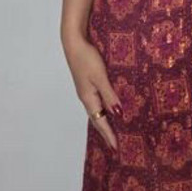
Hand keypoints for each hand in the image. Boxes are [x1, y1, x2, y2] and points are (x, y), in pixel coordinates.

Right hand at [62, 35, 121, 150]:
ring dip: (105, 121)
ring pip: (97, 110)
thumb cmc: (87, 58)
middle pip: (97, 119)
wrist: (73, 42)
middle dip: (106, 132)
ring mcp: (86, 90)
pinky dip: (104, 108)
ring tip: (113, 131)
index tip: (116, 148)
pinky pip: (97, 101)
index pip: (100, 122)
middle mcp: (86, 97)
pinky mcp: (88, 82)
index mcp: (88, 98)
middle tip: (115, 145)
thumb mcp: (100, 77)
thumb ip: (109, 95)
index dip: (108, 135)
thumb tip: (118, 114)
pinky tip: (109, 108)